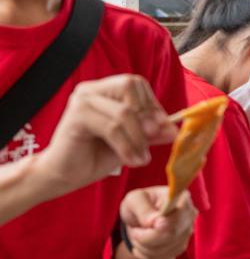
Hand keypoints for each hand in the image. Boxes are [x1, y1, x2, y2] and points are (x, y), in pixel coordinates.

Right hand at [31, 74, 176, 196]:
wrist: (66, 175)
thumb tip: (174, 129)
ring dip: (138, 139)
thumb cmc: (97, 155)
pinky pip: (112, 127)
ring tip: (141, 158)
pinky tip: (131, 161)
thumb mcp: (133, 141)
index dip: (153, 105)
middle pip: (130, 86)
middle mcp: (91, 90)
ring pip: (124, 112)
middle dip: (146, 117)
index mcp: (104, 90)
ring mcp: (82, 100)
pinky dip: (126, 146)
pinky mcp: (76, 117)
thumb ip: (152, 133)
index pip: (136, 83)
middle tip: (151, 142)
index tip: (162, 130)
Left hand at [120, 187, 196, 258]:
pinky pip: (163, 256)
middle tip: (134, 231)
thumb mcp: (134, 200)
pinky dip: (147, 253)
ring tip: (137, 235)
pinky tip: (143, 243)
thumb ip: (143, 209)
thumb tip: (154, 222)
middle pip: (172, 234)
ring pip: (165, 248)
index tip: (155, 224)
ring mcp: (187, 232)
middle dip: (148, 237)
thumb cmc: (138, 204)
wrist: (139, 220)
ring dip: (144, 246)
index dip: (169, 222)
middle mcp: (189, 215)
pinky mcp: (181, 246)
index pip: (181, 213)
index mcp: (180, 198)